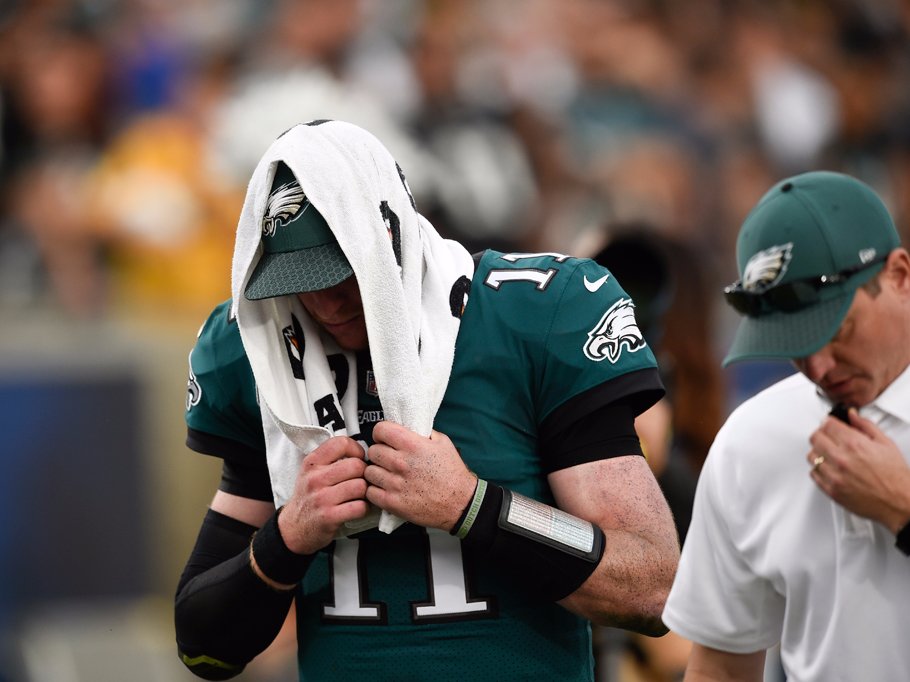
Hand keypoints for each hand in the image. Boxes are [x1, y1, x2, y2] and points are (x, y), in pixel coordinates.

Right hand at [279, 436, 368, 553]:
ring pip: (361, 486)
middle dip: (363, 474)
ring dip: (365, 492)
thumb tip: (360, 451)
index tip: (358, 458)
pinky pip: (360, 507)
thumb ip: (331, 459)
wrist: (294, 527)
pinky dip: (363, 508)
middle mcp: (315, 478)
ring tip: (358, 495)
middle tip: (359, 480)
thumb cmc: (308, 498)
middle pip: (356, 465)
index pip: (341, 443)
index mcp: (311, 463)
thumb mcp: (311, 472)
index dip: (356, 450)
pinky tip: (356, 508)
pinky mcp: (329, 517)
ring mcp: (322, 498)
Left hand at [365, 421, 475, 531]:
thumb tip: (407, 426)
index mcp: (413, 445)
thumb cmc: (452, 474)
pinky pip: (370, 492)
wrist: (460, 503)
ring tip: (386, 475)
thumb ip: (422, 432)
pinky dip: (375, 490)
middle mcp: (401, 463)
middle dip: (379, 453)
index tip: (384, 438)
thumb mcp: (443, 443)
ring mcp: (395, 483)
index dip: (381, 433)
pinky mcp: (392, 502)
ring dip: (376, 472)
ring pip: (369, 471)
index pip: (380, 430)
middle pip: (373, 451)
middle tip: (387, 458)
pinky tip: (385, 489)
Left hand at [808, 409, 909, 532]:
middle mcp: (841, 459)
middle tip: (829, 437)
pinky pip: (813, 473)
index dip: (828, 421)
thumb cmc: (895, 476)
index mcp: (854, 444)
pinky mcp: (831, 490)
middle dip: (822, 434)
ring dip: (818, 452)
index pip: (827, 424)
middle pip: (815, 438)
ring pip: (811, 455)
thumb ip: (865, 425)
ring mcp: (834, 475)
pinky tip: (830, 468)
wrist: (899, 501)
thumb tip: (852, 415)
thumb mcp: (885, 443)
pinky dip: (819, 469)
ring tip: (830, 454)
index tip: (830, 424)